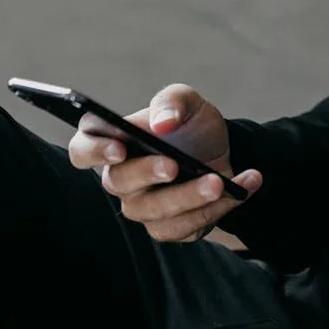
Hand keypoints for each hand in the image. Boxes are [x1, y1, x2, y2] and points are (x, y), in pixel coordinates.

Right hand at [68, 83, 262, 242]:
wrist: (221, 149)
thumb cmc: (190, 125)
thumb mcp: (187, 101)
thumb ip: (172, 102)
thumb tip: (162, 123)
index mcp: (114, 142)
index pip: (83, 149)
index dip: (94, 151)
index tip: (119, 147)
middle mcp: (122, 179)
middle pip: (120, 184)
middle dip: (148, 173)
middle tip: (175, 165)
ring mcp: (144, 207)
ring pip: (157, 213)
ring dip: (191, 197)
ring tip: (220, 181)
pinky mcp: (171, 227)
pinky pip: (188, 226)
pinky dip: (220, 207)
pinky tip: (244, 184)